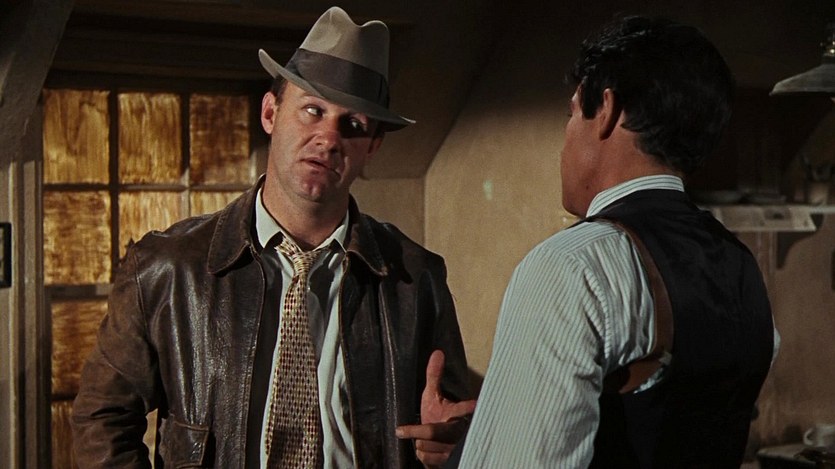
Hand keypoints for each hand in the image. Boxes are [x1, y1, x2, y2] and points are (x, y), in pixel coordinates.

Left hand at [395, 350, 476, 467]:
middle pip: (435, 432)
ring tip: (423, 438)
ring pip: (427, 447)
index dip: (468, 407)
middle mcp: (459, 432)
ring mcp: (455, 449)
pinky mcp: (450, 462)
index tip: (475, 404)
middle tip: (402, 430)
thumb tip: (437, 353)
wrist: (438, 441)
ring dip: (419, 443)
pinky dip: (422, 455)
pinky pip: (427, 460)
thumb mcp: (433, 395)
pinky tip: (426, 450)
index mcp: (456, 415)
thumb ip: (434, 376)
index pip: (463, 409)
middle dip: (419, 431)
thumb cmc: (436, 415)